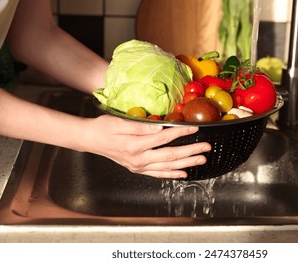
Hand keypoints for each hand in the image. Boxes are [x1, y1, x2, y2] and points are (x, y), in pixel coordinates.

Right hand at [81, 115, 210, 178]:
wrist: (91, 140)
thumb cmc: (104, 127)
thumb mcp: (119, 122)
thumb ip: (141, 127)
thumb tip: (161, 128)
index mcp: (135, 145)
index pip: (164, 138)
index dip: (181, 133)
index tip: (195, 129)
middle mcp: (138, 159)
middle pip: (171, 156)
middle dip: (191, 151)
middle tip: (207, 147)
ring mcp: (138, 166)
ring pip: (168, 167)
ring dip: (186, 163)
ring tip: (201, 160)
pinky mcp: (138, 169)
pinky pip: (158, 174)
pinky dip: (172, 174)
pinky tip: (183, 173)